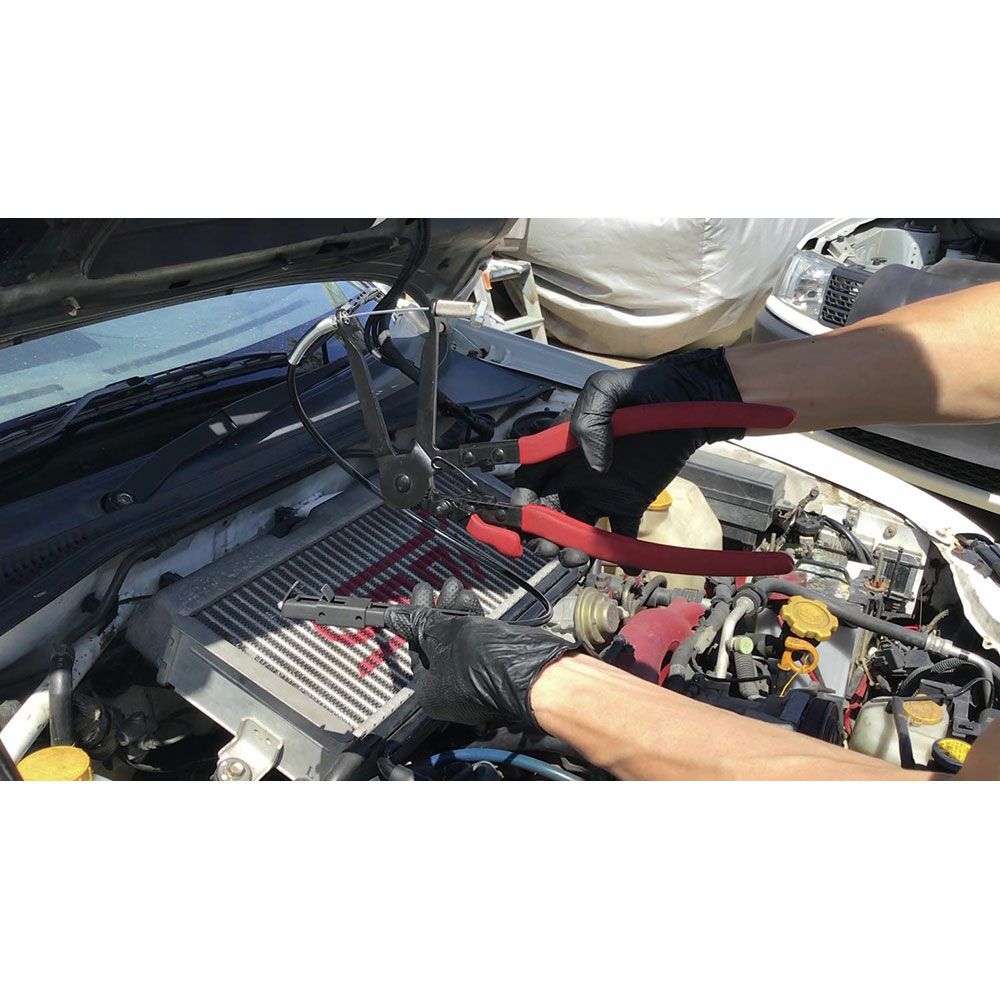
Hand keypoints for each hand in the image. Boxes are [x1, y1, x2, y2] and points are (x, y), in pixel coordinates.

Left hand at [384, 578, 578, 726]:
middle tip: (434, 588)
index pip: (416, 648)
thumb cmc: (482, 660)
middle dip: (437, 610)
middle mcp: (450, 692)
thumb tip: (396, 616)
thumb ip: (420, 622)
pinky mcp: (494, 670)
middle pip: (437, 643)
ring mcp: (474, 682)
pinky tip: (470, 600)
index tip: (419, 596)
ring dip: (455, 611)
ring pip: (459, 640)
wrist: (531, 671)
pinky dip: (472, 622)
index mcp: (430, 692)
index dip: (414, 617)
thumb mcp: (442, 633)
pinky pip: (477, 644)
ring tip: (455, 587)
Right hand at [515, 348, 743, 538]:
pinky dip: (620, 555)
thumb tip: (593, 465)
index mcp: (562, 449)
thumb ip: (588, 419)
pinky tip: (625, 564)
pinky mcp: (631, 502)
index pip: (529, 480)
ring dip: (571, 549)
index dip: (519, 503)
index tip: (522, 520)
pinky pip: (620, 535)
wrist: (692, 400)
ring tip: (579, 558)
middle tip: (550, 547)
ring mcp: (603, 491)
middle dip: (541, 536)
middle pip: (546, 514)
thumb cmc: (646, 389)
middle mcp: (576, 475)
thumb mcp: (608, 388)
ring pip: (576, 530)